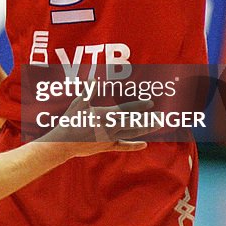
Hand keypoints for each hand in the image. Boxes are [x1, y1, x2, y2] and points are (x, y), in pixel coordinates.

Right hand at [36, 97, 159, 157]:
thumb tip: (93, 78)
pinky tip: (144, 144)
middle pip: (134, 122)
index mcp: (106, 115)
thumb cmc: (71, 122)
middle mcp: (111, 127)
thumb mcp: (78, 103)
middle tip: (161, 117)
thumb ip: (88, 90)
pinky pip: (124, 146)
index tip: (150, 103)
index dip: (139, 106)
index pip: (127, 109)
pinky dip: (134, 145)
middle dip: (148, 119)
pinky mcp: (107, 146)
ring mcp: (110, 138)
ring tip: (156, 125)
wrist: (64, 143)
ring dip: (145, 129)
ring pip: (132, 133)